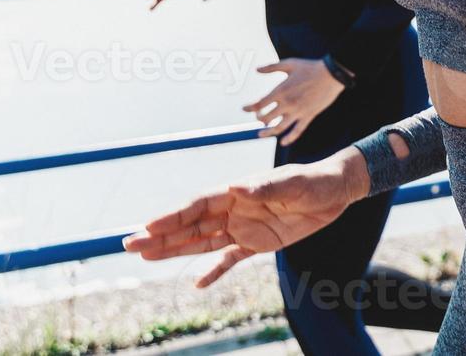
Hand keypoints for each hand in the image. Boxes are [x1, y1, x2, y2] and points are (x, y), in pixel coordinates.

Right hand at [122, 150, 368, 286]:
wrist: (336, 191)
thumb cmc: (314, 181)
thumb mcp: (294, 184)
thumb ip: (265, 187)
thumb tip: (235, 187)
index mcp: (237, 192)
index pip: (198, 205)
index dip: (172, 216)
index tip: (148, 227)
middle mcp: (234, 210)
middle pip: (190, 225)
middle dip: (161, 235)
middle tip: (129, 245)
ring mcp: (243, 228)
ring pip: (202, 242)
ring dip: (175, 250)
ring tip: (145, 258)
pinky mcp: (257, 244)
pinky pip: (229, 260)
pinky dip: (213, 271)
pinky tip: (197, 284)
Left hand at [244, 58, 344, 145]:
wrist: (331, 74)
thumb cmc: (310, 67)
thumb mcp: (289, 64)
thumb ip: (271, 67)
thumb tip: (256, 69)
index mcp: (281, 91)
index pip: (260, 104)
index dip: (250, 108)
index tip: (244, 108)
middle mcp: (287, 104)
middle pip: (266, 118)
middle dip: (260, 119)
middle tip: (259, 118)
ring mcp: (298, 112)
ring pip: (279, 128)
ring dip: (268, 133)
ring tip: (261, 134)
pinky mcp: (308, 116)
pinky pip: (297, 131)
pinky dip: (289, 138)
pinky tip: (283, 142)